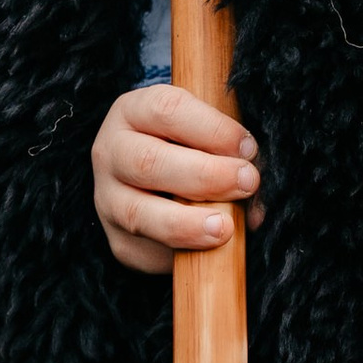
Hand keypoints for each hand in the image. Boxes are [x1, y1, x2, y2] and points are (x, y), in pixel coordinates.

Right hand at [92, 83, 257, 274]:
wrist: (155, 182)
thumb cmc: (191, 148)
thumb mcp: (205, 132)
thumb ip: (227, 147)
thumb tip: (255, 186)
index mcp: (133, 112)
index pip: (167, 110)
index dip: (212, 128)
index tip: (248, 148)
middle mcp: (111, 152)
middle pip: (149, 162)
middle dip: (205, 175)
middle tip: (247, 183)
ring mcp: (108, 199)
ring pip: (139, 213)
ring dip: (187, 223)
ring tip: (224, 228)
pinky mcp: (119, 240)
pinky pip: (145, 250)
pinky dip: (179, 252)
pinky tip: (207, 251)